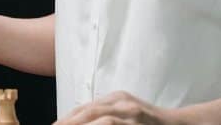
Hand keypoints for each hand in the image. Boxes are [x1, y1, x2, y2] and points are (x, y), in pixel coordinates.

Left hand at [54, 91, 186, 124]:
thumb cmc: (154, 124)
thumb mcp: (129, 114)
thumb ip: (108, 116)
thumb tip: (80, 120)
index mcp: (117, 98)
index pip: (85, 108)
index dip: (67, 118)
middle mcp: (123, 102)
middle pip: (88, 111)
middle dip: (68, 122)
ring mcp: (133, 113)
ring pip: (101, 119)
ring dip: (80, 124)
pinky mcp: (140, 121)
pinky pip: (113, 123)